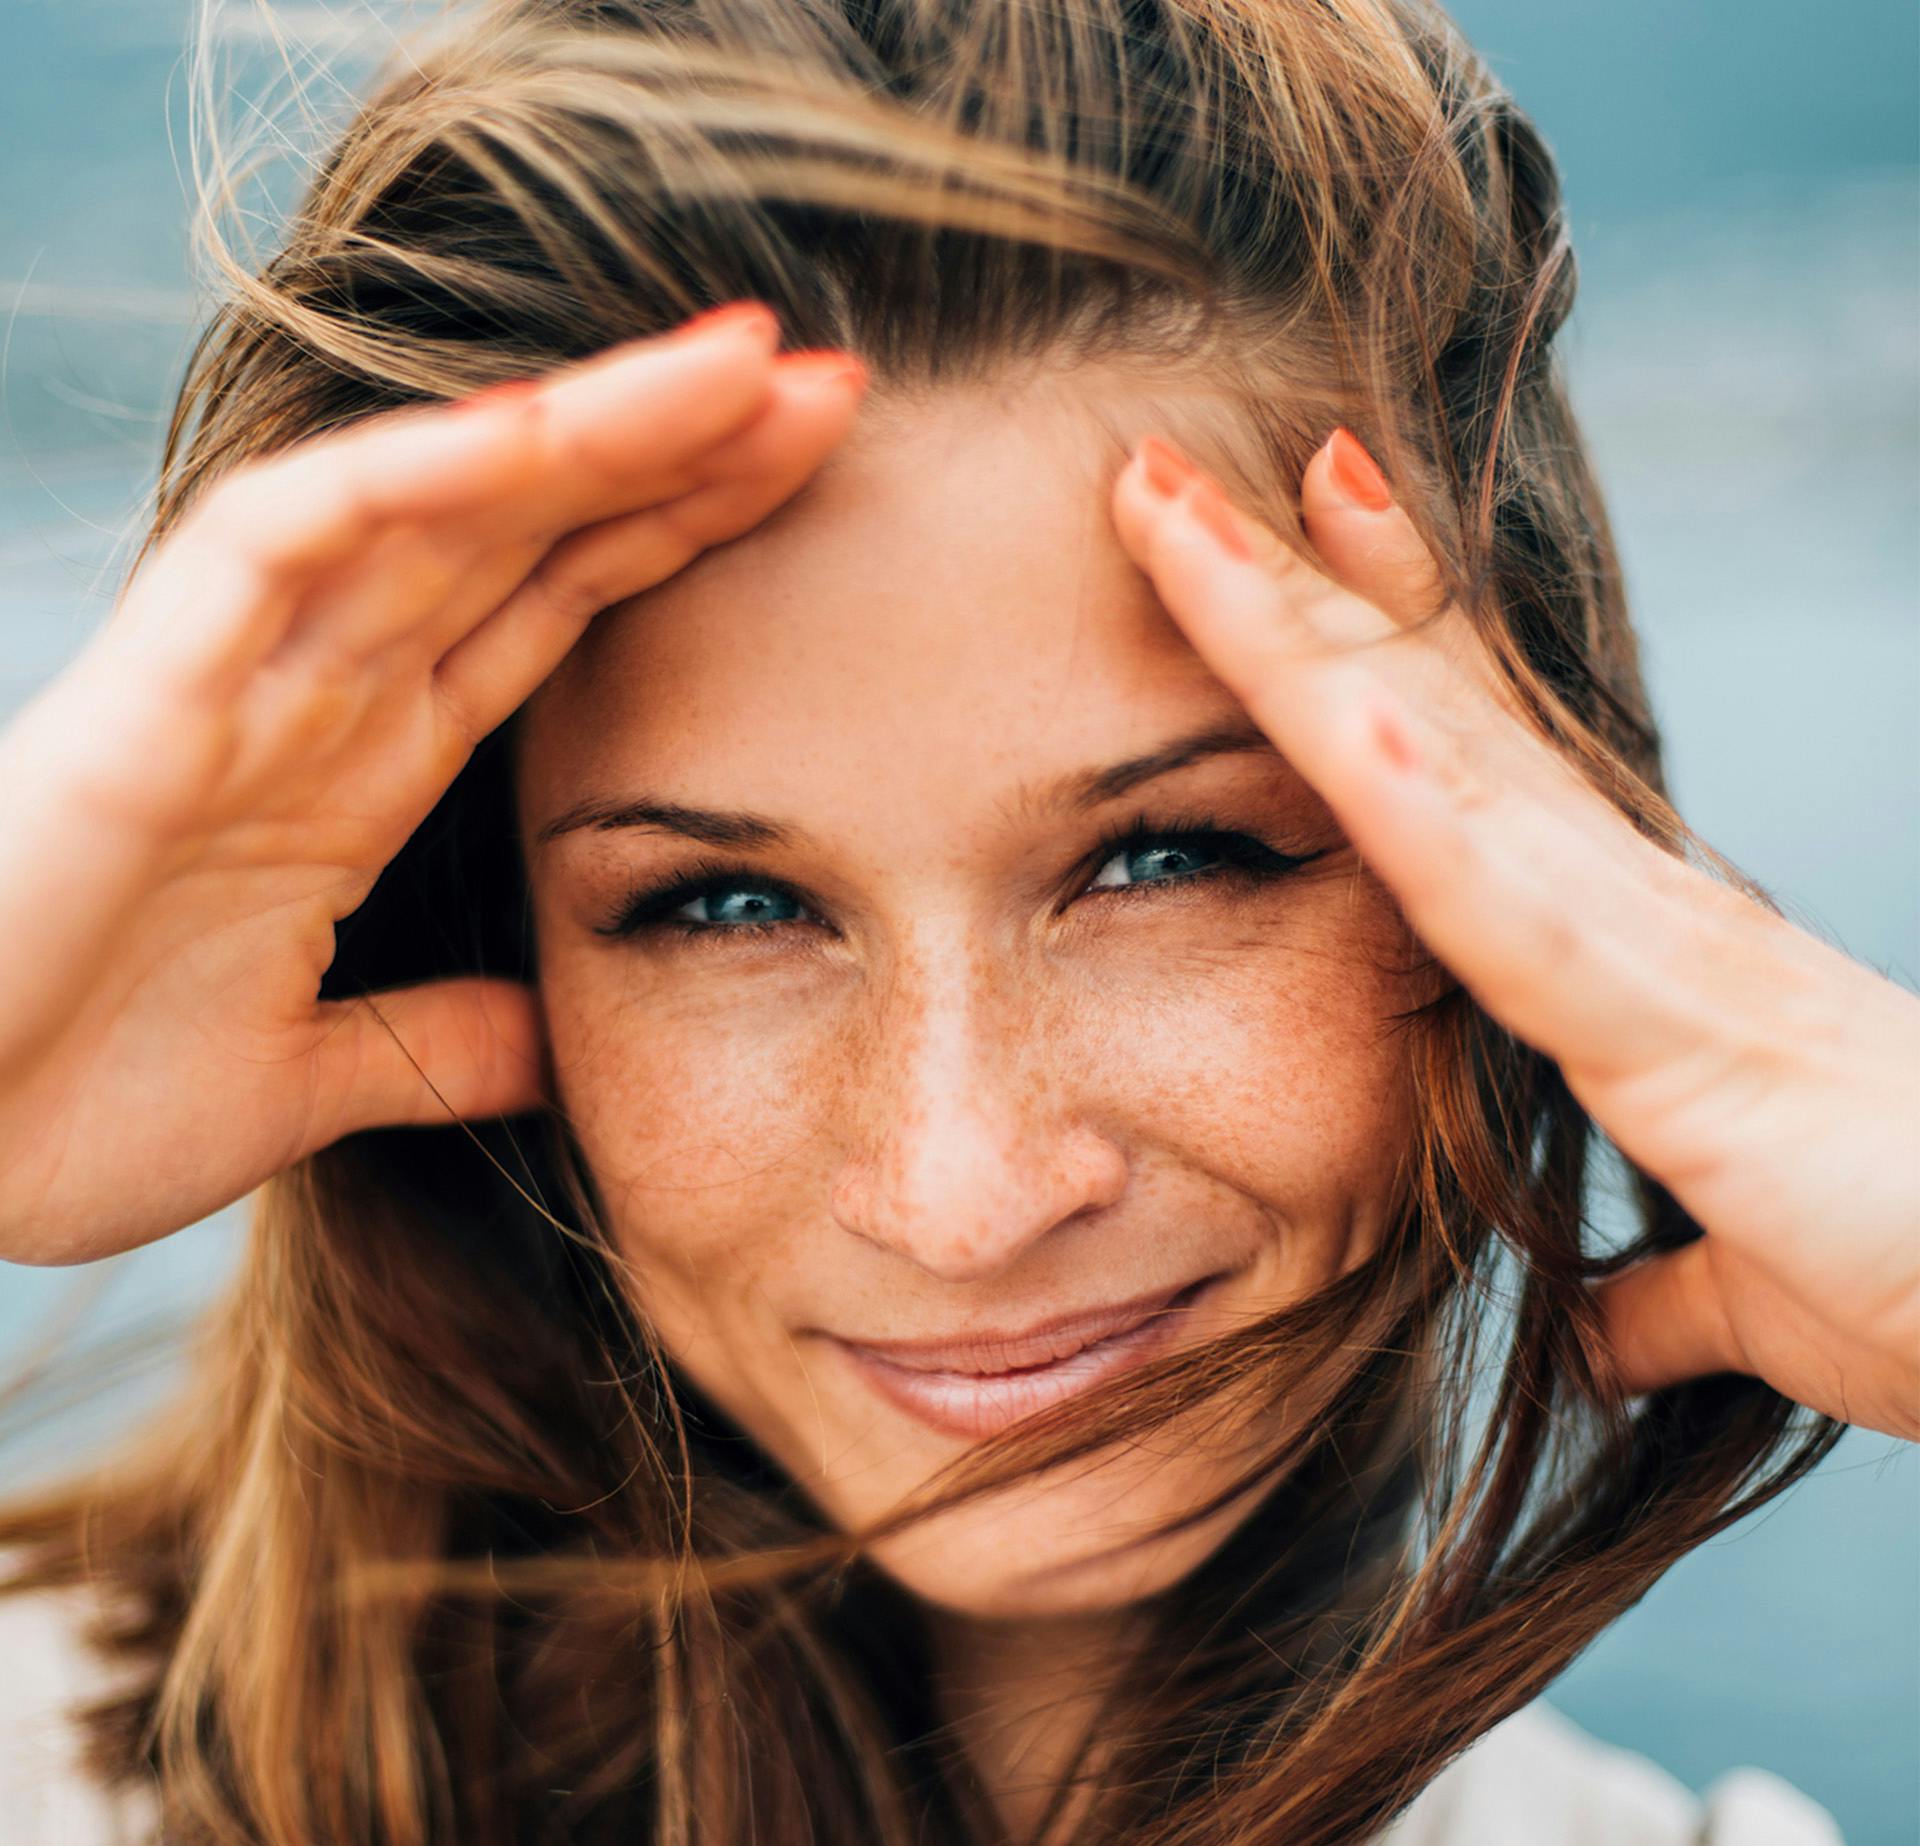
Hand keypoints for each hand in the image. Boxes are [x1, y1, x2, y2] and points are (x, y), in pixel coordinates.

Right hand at [0, 306, 867, 1265]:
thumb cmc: (57, 1111)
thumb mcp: (309, 1081)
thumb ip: (436, 1046)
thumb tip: (563, 1042)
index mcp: (361, 772)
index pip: (553, 611)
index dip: (679, 534)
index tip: (811, 480)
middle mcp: (316, 697)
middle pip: (528, 530)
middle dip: (678, 448)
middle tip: (834, 379)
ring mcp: (235, 682)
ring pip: (436, 502)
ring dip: (591, 425)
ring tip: (746, 360)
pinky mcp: (145, 698)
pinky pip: (284, 541)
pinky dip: (409, 479)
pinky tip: (540, 432)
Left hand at [1110, 427, 1919, 1441]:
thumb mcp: (1747, 1283)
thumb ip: (1661, 1285)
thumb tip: (1608, 1333)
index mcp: (1627, 943)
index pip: (1460, 757)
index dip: (1361, 640)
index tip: (1273, 531)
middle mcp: (1624, 898)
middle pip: (1417, 703)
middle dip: (1283, 584)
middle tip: (1159, 469)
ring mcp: (1642, 942)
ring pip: (1425, 756)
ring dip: (1295, 633)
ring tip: (1177, 513)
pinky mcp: (1671, 1026)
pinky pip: (1509, 904)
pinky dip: (1419, 805)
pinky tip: (1334, 715)